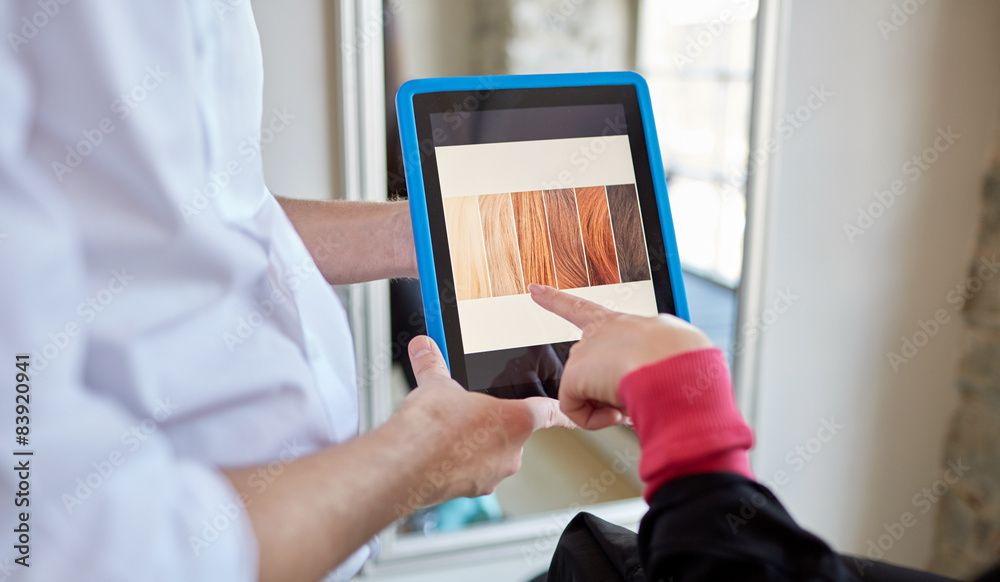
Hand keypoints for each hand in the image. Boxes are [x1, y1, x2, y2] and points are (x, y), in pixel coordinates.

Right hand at [393, 336, 574, 506]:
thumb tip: (423, 346)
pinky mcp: (471, 490)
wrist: (404, 466)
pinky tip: (439, 453)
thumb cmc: (430, 428)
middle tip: (469, 414)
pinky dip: (461, 463)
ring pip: (493, 454)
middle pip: (514, 432)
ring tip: (447, 433)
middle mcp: (511, 452)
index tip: (572, 416)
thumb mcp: (434, 384)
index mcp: (516, 420)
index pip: (550, 413)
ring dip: (477, 444)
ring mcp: (492, 475)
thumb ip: (433, 364)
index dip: (560, 413)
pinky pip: (474, 472)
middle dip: (494, 424)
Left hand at [528, 283, 712, 429]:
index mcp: (622, 322)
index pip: (581, 308)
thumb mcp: (671, 351)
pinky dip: (593, 420)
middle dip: (607, 392)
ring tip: (637, 399)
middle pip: (592, 372)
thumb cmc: (684, 361)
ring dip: (610, 405)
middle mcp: (598, 333)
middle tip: (637, 396)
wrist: (677, 367)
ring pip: (588, 394)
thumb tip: (640, 380)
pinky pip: (575, 410)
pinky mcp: (574, 374)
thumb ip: (648, 361)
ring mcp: (584, 352)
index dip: (555, 299)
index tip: (533, 290)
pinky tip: (617, 413)